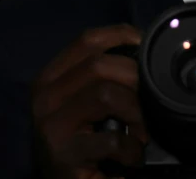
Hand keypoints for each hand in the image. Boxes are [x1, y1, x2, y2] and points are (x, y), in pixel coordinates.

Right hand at [31, 24, 147, 178]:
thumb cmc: (82, 140)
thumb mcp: (87, 101)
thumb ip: (104, 75)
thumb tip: (143, 50)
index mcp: (50, 77)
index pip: (87, 40)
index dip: (122, 36)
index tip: (145, 48)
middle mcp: (44, 96)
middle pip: (99, 65)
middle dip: (135, 78)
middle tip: (151, 100)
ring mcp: (50, 125)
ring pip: (105, 94)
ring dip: (135, 112)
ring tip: (143, 132)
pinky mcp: (63, 155)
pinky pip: (110, 139)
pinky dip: (131, 148)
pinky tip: (132, 158)